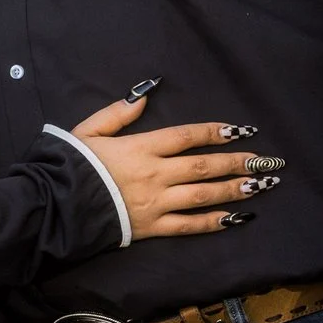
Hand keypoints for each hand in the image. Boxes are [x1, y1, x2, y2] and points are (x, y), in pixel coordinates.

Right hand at [70, 94, 283, 239]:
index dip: (215, 132)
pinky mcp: (153, 228)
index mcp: (141, 147)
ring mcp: (157, 203)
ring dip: (236, 189)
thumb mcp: (89, 130)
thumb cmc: (71, 165)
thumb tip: (145, 94)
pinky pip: (189, 225)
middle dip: (238, 162)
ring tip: (262, 185)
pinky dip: (214, 222)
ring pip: (204, 195)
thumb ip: (118, 113)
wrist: (56, 205)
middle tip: (267, 160)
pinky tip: (236, 218)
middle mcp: (155, 174)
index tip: (241, 130)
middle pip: (204, 166)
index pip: (186, 136)